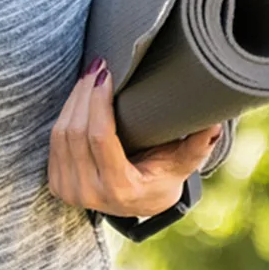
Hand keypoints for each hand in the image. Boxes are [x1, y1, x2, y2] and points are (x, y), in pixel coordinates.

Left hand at [47, 56, 223, 220]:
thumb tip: (214, 124)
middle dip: (85, 94)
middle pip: (76, 132)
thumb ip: (198, 145)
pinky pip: (55, 141)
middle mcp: (90, 193)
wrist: (138, 203)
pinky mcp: (57, 184)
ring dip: (74, 99)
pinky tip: (80, 96)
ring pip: (62, 133)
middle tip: (98, 66)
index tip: (105, 74)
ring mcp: (70, 191)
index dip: (98, 102)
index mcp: (120, 188)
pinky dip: (66, 113)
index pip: (99, 138)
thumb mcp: (182, 164)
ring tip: (90, 75)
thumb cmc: (162, 177)